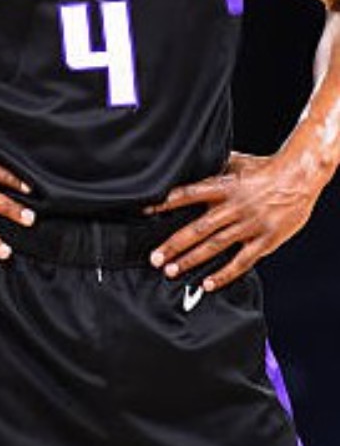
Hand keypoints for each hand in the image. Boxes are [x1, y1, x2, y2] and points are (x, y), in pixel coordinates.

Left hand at [143, 152, 320, 291]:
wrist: (299, 176)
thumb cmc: (266, 168)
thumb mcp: (236, 161)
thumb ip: (213, 168)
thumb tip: (190, 164)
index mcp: (225, 186)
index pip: (189, 194)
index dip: (166, 203)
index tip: (146, 212)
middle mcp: (234, 207)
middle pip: (198, 228)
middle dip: (174, 244)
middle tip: (155, 258)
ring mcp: (250, 225)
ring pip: (215, 246)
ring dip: (191, 260)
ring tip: (171, 271)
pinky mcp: (265, 240)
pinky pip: (242, 261)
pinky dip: (224, 274)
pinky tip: (208, 284)